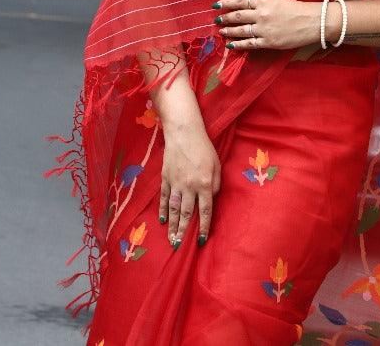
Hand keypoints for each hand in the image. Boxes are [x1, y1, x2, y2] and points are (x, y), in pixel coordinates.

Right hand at [159, 122, 220, 249]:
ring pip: (174, 209)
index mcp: (205, 184)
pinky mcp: (165, 178)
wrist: (184, 133)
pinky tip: (163, 221)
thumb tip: (211, 200)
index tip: (202, 241)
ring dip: (172, 226)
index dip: (204, 227)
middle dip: (184, 232)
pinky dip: (163, 210)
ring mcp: (175, 183)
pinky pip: (164, 198)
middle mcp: (189, 186)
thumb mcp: (217, 165)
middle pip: (186, 214)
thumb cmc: (204, 148)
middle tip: (180, 246)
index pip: (205, 211)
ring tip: (171, 239)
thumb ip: (216, 185)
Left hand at [212, 0, 319, 50]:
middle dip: (225, 17)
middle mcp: (261, 14)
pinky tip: (231, 45)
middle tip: (217, 19)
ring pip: (240, 30)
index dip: (226, 3)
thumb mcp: (277, 0)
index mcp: (263, 0)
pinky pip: (249, 43)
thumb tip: (245, 7)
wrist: (312, 22)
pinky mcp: (268, 42)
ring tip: (221, 31)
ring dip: (228, 30)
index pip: (240, 1)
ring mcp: (263, 29)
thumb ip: (261, 3)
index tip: (216, 5)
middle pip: (237, 16)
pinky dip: (238, 44)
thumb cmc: (297, 9)